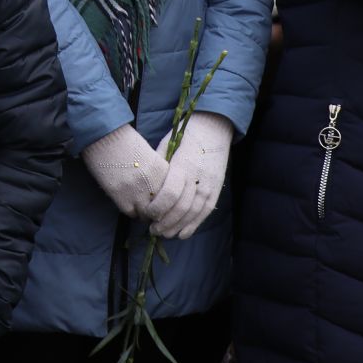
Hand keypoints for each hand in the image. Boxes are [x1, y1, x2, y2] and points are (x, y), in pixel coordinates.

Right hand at [81, 124, 164, 218]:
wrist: (105, 138)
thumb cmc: (126, 143)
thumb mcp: (150, 156)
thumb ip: (158, 174)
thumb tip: (160, 193)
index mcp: (163, 171)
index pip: (173, 196)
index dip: (168, 201)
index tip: (163, 201)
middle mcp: (153, 183)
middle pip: (163, 208)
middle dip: (158, 210)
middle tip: (153, 209)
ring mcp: (138, 192)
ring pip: (147, 214)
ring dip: (145, 213)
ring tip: (140, 207)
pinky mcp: (122, 199)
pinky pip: (132, 214)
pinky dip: (131, 211)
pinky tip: (128, 203)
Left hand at [148, 113, 233, 239]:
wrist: (214, 128)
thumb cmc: (185, 135)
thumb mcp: (167, 146)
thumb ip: (159, 167)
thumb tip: (146, 189)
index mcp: (182, 164)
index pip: (170, 193)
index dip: (158, 208)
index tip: (147, 215)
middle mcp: (197, 176)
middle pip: (181, 207)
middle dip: (165, 222)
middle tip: (153, 230)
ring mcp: (209, 184)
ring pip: (194, 212)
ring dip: (177, 226)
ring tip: (164, 234)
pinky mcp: (217, 188)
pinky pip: (206, 211)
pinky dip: (194, 225)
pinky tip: (182, 234)